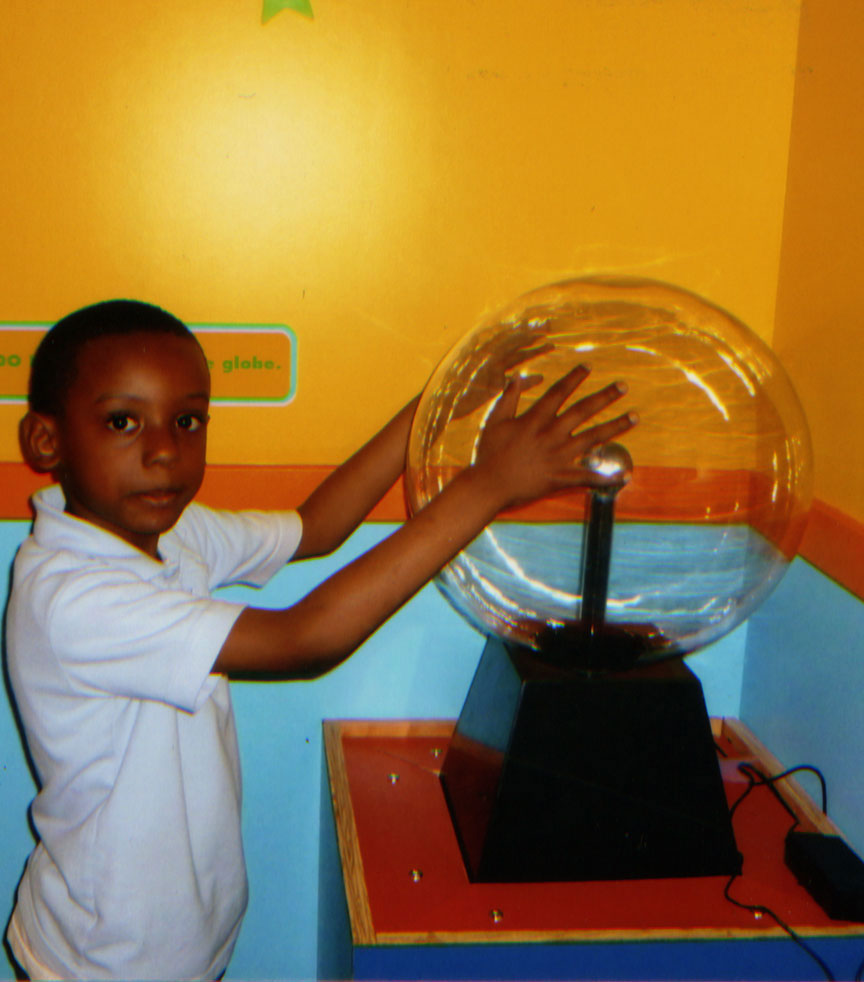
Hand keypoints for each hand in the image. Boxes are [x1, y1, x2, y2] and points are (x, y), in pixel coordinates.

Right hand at [473, 365, 636, 507]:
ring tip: (635, 417)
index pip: (559, 393)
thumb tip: (516, 376)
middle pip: (583, 411)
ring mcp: (559, 456)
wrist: (489, 485)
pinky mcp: (560, 477)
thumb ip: (508, 398)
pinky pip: (587, 477)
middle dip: (605, 397)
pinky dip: (606, 478)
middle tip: (623, 386)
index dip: (574, 378)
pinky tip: (625, 475)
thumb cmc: (488, 453)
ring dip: (616, 427)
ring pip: (594, 438)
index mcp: (535, 419)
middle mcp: (552, 434)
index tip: (588, 367)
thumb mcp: (494, 421)